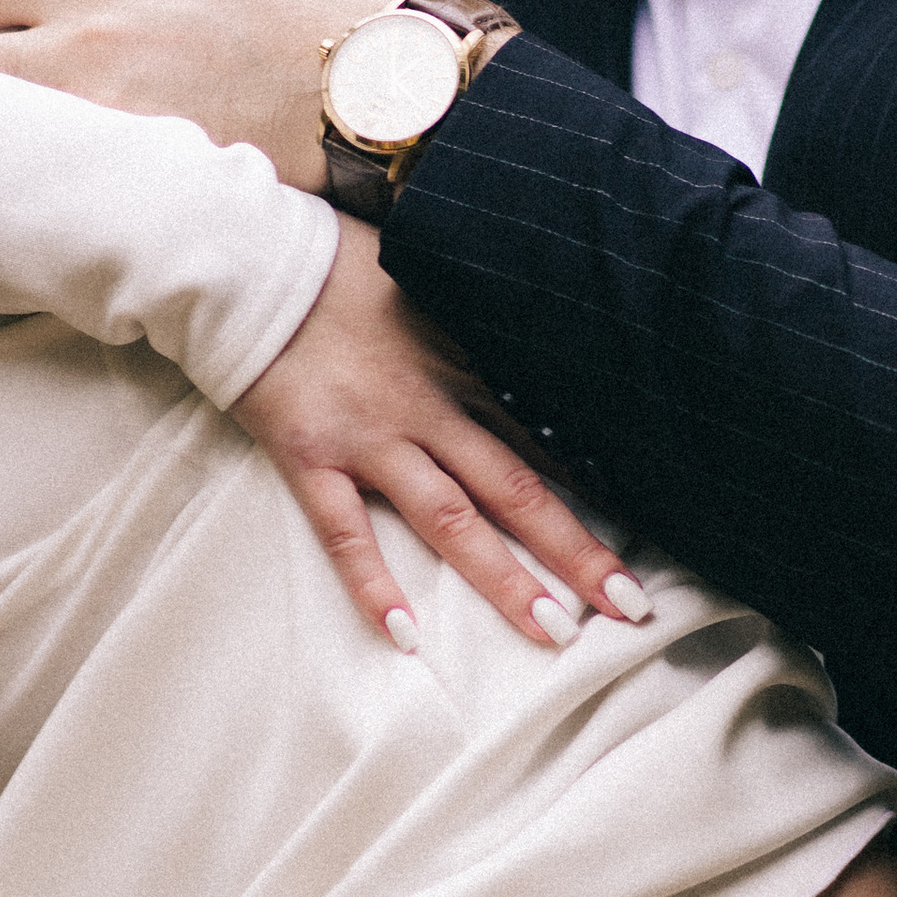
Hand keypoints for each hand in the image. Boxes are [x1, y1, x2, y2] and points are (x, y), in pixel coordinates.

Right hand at [234, 217, 649, 651]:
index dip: (598, 490)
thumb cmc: (337, 265)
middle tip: (629, 607)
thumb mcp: (428, 281)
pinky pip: (346, 532)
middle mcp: (427, 408)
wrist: (248, 260)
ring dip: (503, 577)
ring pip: (450, 519)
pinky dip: (374, 585)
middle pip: (517, 489)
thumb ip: (475, 325)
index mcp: (461, 364)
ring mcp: (369, 438)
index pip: (544, 439)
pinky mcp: (310, 457)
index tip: (648, 534)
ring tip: (554, 632)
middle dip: (576, 551)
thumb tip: (537, 345)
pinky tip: (406, 636)